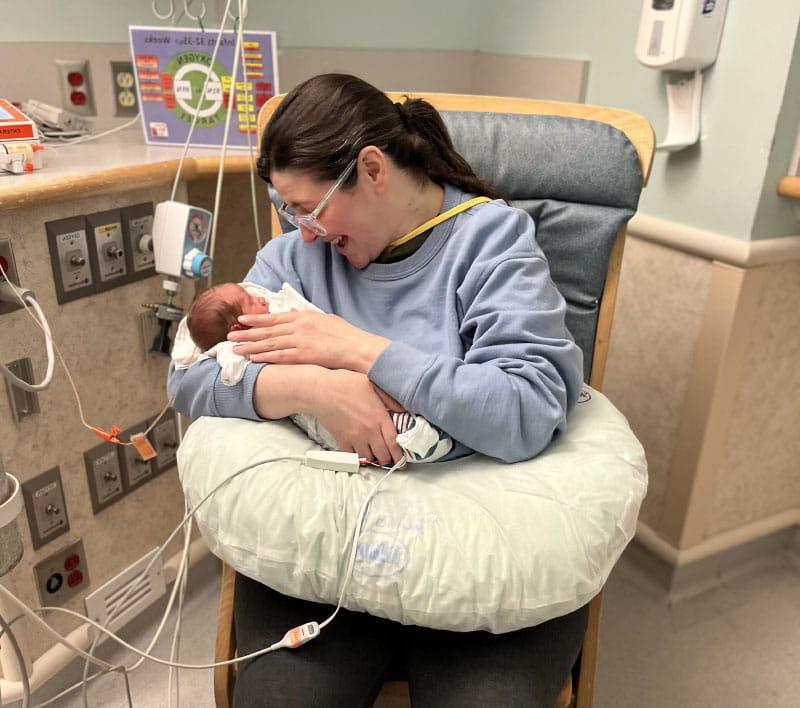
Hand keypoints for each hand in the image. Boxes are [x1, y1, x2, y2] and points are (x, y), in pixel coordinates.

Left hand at [228, 311, 391, 373]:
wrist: (359, 348)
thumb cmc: (347, 336)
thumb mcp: (326, 319)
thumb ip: (308, 317)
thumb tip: (294, 312)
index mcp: (305, 316)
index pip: (275, 317)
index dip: (256, 319)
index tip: (242, 320)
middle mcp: (299, 326)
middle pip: (267, 330)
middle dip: (247, 333)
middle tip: (229, 336)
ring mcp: (301, 340)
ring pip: (269, 343)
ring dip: (250, 346)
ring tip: (234, 349)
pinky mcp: (304, 355)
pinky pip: (280, 356)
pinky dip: (265, 357)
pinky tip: (253, 358)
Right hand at [310, 369, 405, 464]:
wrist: (321, 390)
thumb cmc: (346, 384)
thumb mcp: (373, 384)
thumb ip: (390, 398)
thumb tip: (404, 410)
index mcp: (379, 417)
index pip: (394, 442)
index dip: (400, 455)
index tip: (402, 459)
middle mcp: (368, 431)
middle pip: (382, 455)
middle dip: (388, 459)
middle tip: (390, 458)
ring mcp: (354, 437)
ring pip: (368, 458)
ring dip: (374, 458)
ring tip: (376, 454)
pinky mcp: (341, 440)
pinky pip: (352, 456)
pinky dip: (357, 456)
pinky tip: (360, 451)